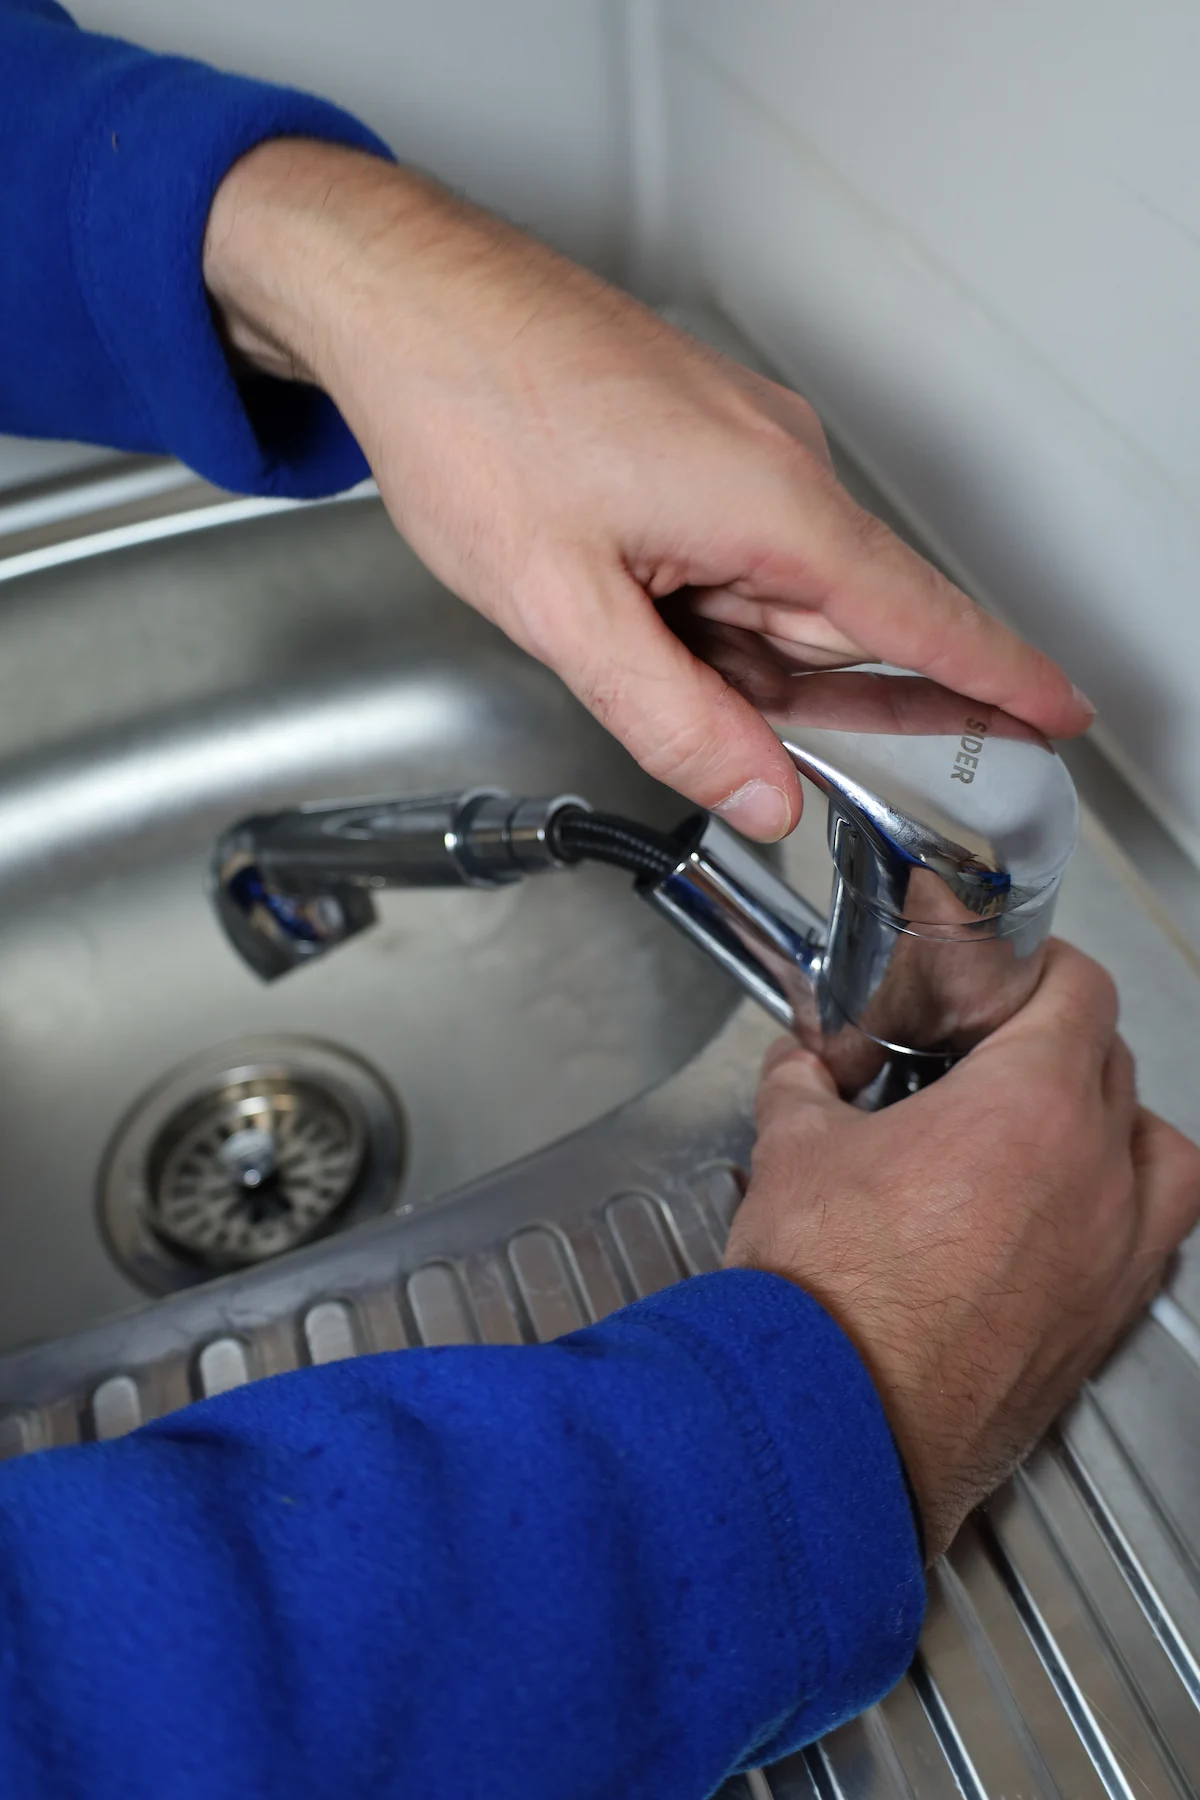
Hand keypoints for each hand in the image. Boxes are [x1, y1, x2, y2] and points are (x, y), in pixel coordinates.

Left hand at [203, 140, 1091, 840]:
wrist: (405, 298)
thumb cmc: (471, 412)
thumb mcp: (562, 606)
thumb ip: (672, 717)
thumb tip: (762, 795)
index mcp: (771, 503)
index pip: (920, 615)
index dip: (994, 679)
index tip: (1054, 716)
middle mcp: (778, 465)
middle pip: (836, 624)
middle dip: (780, 692)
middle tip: (687, 701)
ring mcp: (741, 446)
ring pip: (773, 595)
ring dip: (714, 643)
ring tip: (603, 608)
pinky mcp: (699, 439)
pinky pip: (734, 550)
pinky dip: (691, 597)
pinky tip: (614, 583)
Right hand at [725, 941, 1199, 1556]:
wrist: (833, 1420)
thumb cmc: (826, 1296)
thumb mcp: (792, 1150)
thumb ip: (805, 1084)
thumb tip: (803, 1066)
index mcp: (1028, 1105)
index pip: (1078, 991)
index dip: (1039, 970)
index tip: (1005, 980)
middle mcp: (1094, 1174)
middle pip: (1114, 1063)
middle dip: (1057, 1043)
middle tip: (992, 1055)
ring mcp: (1112, 1255)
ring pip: (1161, 1153)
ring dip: (1117, 1126)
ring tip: (1056, 1132)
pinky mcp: (1103, 1325)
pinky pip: (1154, 1241)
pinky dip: (1124, 1213)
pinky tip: (1063, 1223)